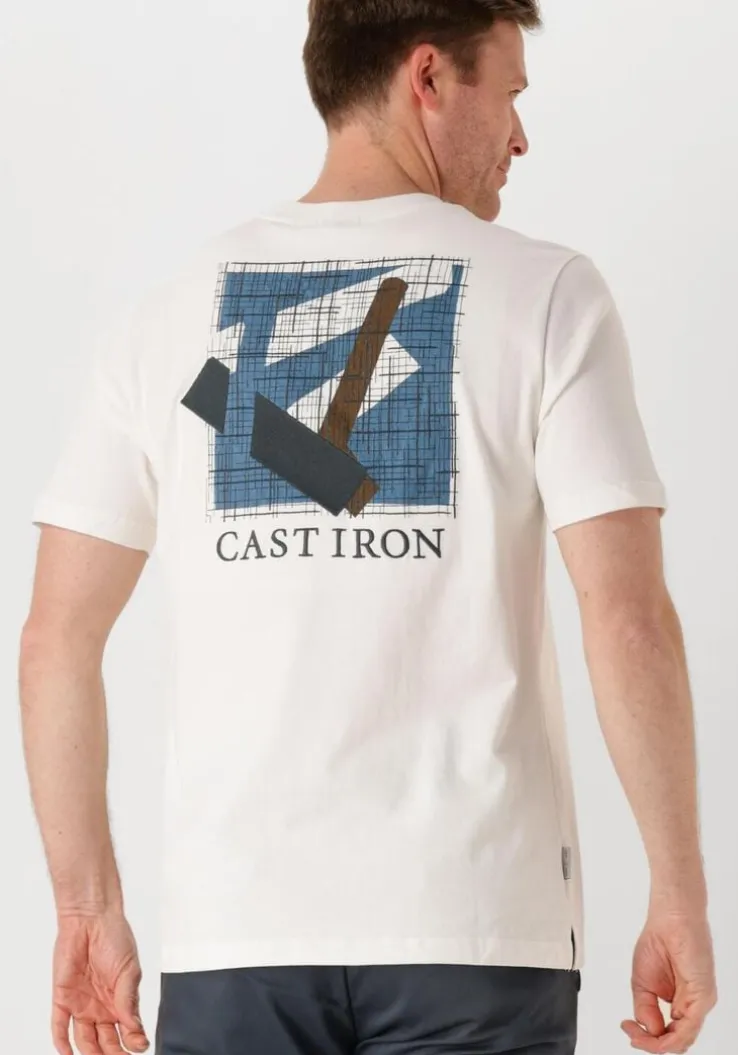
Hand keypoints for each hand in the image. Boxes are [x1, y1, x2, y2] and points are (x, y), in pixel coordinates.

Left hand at [52, 910, 149, 1054]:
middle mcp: (102, 1007)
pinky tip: (67, 1053)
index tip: (139, 1045)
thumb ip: (129, 1000)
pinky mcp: (63, 998)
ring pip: (84, 1040)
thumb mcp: (129, 970)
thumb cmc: (115, 938)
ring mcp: (82, 1005)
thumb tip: (135, 1028)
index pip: (128, 1031)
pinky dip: (61, 1042)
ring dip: (90, 1053)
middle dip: (113, 1053)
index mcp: (121, 1001)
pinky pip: (59, 1026)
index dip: (133, 1041)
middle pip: (106, 1042)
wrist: (91, 918)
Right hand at [621, 906, 716, 1052]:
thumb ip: (645, 1008)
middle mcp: (692, 1005)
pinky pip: (689, 1026)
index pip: (668, 1034)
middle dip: (651, 1045)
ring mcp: (699, 1002)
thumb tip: (649, 1030)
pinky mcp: (703, 995)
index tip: (627, 1029)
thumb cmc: (659, 941)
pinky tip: (653, 1032)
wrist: (670, 916)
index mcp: (681, 1003)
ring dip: (657, 1044)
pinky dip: (670, 1035)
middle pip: (676, 1041)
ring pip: (683, 1039)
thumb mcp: (642, 982)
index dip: (647, 1039)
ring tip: (637, 1035)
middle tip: (632, 1036)